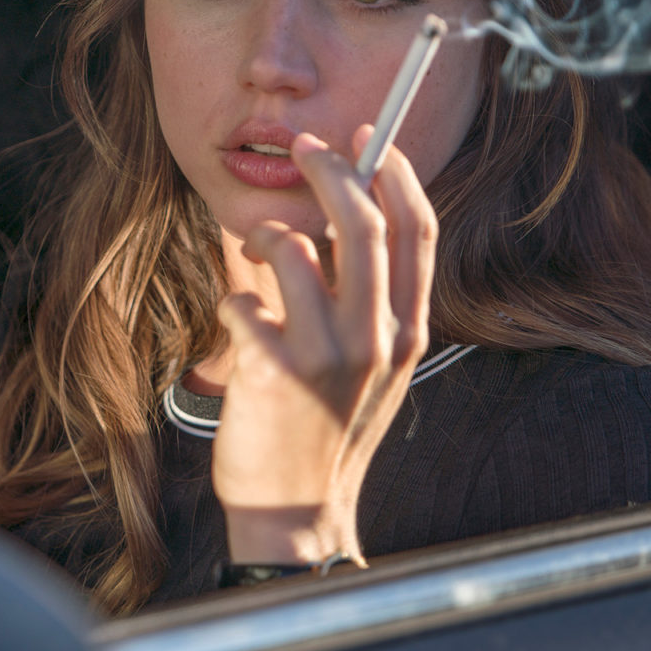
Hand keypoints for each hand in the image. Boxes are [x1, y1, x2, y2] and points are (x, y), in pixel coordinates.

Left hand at [211, 125, 436, 564]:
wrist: (298, 510)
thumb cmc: (328, 430)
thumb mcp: (375, 369)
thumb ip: (372, 303)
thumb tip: (343, 222)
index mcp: (407, 333)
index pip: (417, 233)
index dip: (395, 175)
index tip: (371, 140)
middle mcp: (375, 339)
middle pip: (360, 223)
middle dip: (331, 169)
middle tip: (307, 146)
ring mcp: (325, 354)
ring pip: (293, 249)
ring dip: (265, 236)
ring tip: (254, 252)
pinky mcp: (271, 370)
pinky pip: (243, 299)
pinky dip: (233, 301)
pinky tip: (239, 327)